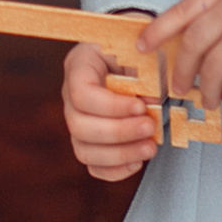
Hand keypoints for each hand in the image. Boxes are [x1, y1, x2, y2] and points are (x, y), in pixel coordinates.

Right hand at [62, 42, 160, 181]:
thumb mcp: (140, 51)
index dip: (110, 106)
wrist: (135, 59)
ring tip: (149, 147)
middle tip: (149, 127)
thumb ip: (142, 71)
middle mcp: (71, 96)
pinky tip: (137, 161)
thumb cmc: (137, 52)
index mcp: (80, 66)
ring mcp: (78, 121)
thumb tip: (148, 104)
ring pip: (84, 150)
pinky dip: (116, 170)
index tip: (140, 107)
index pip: (80, 93)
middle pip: (78, 125)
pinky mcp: (89, 142)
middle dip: (118, 132)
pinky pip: (93, 166)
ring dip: (120, 154)